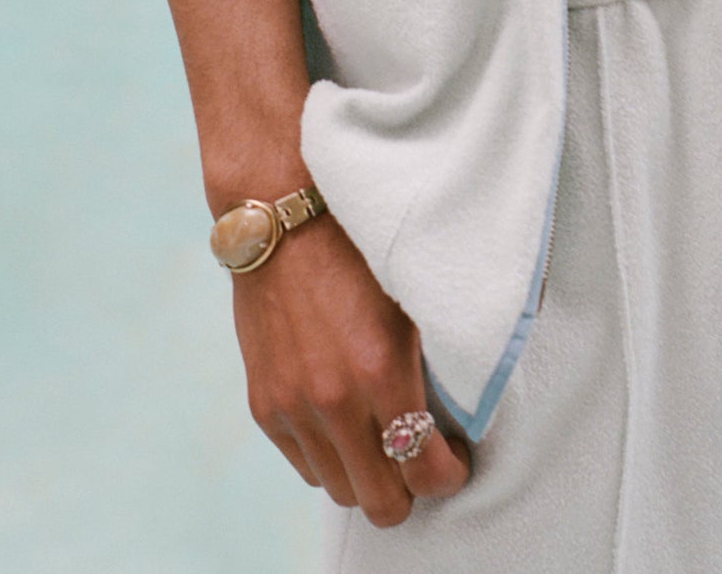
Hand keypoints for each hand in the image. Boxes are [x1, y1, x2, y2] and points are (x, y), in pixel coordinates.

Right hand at [231, 212, 473, 523]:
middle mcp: (334, 400)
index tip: (455, 461)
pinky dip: (329, 457)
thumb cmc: (361, 247)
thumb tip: (457, 414)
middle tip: (423, 461)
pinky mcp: (265, 406)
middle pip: (380, 502)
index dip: (447, 477)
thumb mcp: (411, 299)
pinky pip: (305, 465)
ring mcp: (293, 407)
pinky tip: (346, 425)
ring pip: (339, 489)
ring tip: (383, 439)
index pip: (423, 470)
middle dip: (409, 490)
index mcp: (380, 371)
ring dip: (366, 474)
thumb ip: (430, 364)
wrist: (285, 220)